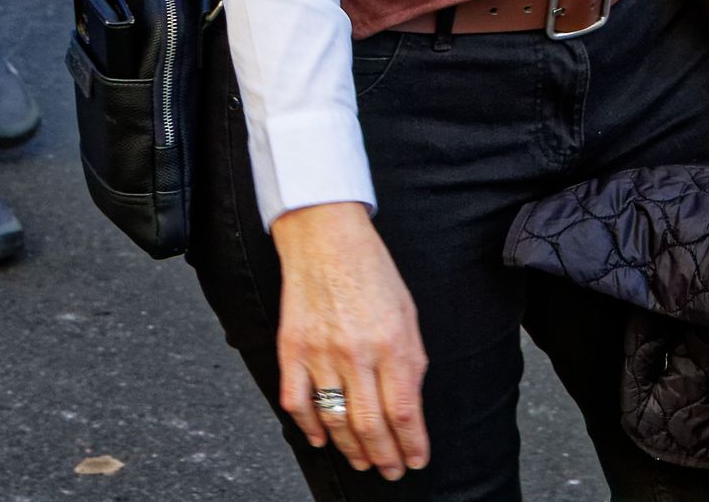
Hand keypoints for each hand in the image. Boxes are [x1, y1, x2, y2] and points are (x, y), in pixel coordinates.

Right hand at [271, 202, 429, 479]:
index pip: (404, 410)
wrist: (325, 237)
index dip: (412, 443)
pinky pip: (297, 402)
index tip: (416, 460)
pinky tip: (321, 438)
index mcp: (392, 341)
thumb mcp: (407, 312)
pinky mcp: (292, 349)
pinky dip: (309, 427)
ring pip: (335, 420)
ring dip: (351, 448)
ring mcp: (320, 353)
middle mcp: (357, 352)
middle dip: (384, 456)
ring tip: (363, 461)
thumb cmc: (371, 270)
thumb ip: (410, 359)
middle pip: (371, 424)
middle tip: (390, 470)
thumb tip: (410, 403)